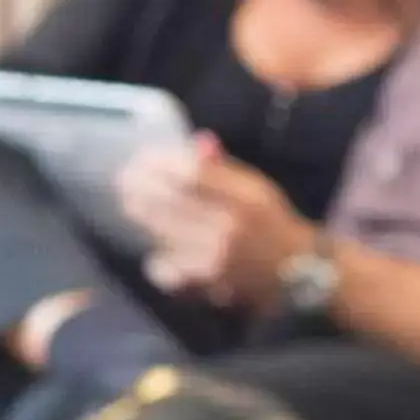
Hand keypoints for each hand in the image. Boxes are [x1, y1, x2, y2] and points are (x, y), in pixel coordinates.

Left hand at [117, 134, 310, 303]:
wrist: (297, 274)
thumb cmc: (272, 225)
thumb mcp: (257, 189)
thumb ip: (225, 169)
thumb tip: (197, 140)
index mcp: (247, 196)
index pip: (192, 172)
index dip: (161, 163)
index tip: (143, 158)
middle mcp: (232, 223)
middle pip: (172, 200)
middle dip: (141, 187)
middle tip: (122, 180)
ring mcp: (218, 253)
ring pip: (165, 230)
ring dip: (143, 216)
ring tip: (129, 203)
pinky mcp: (209, 279)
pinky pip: (169, 266)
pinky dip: (158, 261)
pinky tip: (153, 255)